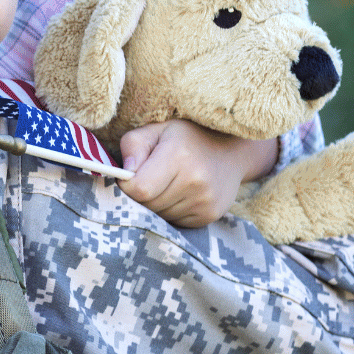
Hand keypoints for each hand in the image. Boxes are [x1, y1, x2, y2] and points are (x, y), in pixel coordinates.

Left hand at [118, 119, 278, 227]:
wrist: (229, 151)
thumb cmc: (184, 139)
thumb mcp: (156, 130)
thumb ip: (133, 146)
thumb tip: (123, 174)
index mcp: (178, 156)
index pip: (139, 189)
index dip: (127, 186)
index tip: (130, 177)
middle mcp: (195, 181)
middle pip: (147, 206)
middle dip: (140, 197)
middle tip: (148, 180)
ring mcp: (205, 200)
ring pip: (159, 217)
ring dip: (155, 206)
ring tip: (166, 186)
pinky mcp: (209, 215)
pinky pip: (174, 223)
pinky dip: (170, 212)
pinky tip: (179, 195)